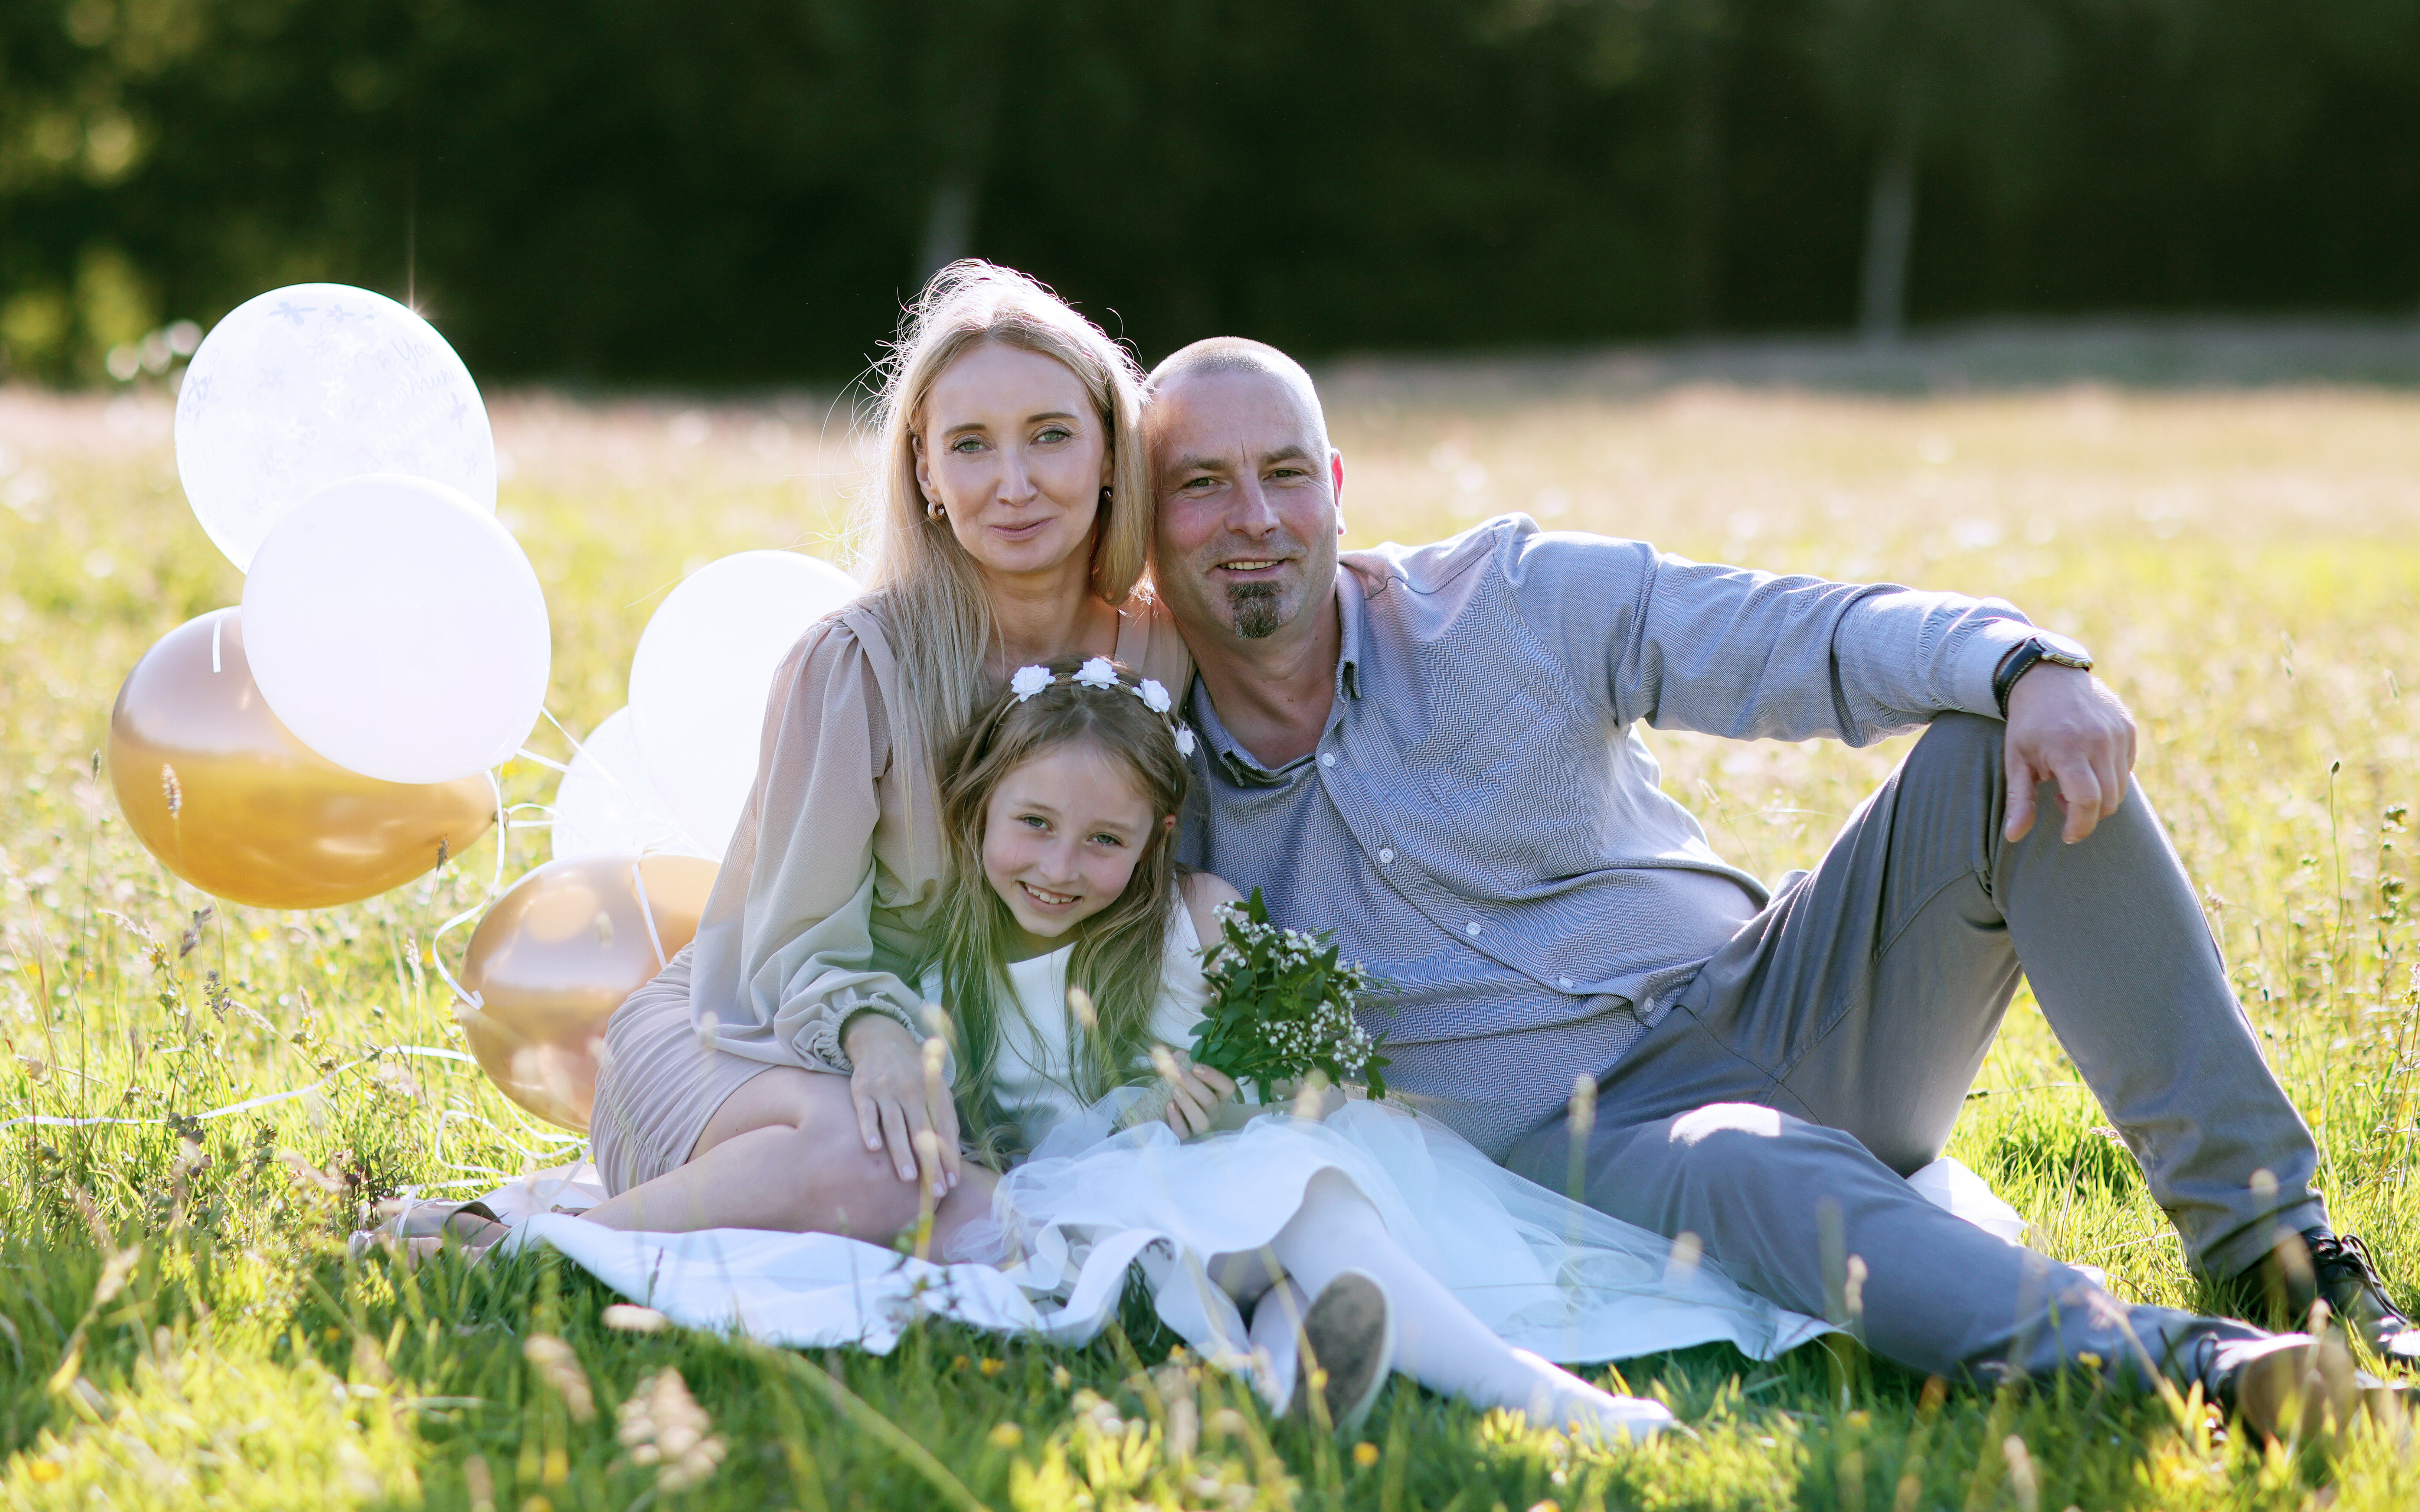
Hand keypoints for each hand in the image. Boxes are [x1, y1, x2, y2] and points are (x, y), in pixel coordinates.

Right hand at [844, 1013, 960, 1197]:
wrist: (881, 1039)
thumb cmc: (914, 1074)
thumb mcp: (935, 1087)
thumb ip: (943, 1118)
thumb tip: (953, 1157)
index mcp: (934, 1091)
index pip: (945, 1128)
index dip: (949, 1156)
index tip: (952, 1182)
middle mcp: (912, 1089)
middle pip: (922, 1131)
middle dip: (930, 1162)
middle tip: (934, 1190)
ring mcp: (886, 1089)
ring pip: (895, 1125)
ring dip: (902, 1152)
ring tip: (907, 1177)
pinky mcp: (863, 1089)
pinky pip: (866, 1113)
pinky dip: (869, 1129)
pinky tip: (873, 1148)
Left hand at [1152, 1044, 1236, 1137]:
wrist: (1162, 1107)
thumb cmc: (1179, 1087)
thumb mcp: (1181, 1072)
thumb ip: (1180, 1061)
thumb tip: (1177, 1054)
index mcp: (1219, 1096)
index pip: (1228, 1087)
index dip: (1214, 1076)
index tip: (1196, 1066)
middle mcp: (1214, 1113)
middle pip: (1211, 1102)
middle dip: (1194, 1085)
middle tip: (1177, 1073)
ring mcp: (1200, 1127)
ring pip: (1201, 1120)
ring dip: (1188, 1103)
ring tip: (1174, 1089)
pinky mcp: (1185, 1137)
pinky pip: (1183, 1132)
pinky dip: (1176, 1118)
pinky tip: (1169, 1105)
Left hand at [2002, 665, 2137, 844]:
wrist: (2048, 677)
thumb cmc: (2028, 723)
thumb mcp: (2016, 760)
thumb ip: (2019, 800)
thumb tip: (2013, 838)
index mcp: (2067, 748)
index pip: (2087, 800)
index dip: (2080, 825)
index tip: (2067, 835)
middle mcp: (2098, 740)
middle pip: (2108, 800)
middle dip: (2088, 815)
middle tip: (2061, 801)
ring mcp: (2117, 733)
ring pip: (2120, 788)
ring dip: (2099, 798)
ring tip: (2072, 782)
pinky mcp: (2128, 728)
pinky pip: (2127, 768)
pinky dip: (2110, 777)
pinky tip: (2087, 765)